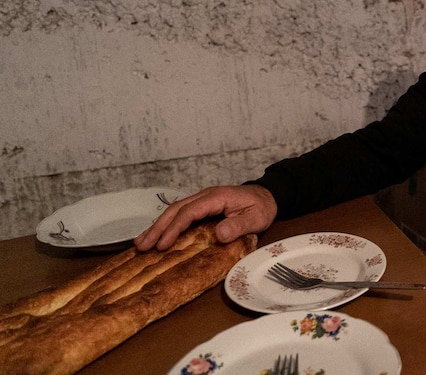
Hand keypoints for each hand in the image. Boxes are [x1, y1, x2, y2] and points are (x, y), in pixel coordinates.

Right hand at [134, 184, 277, 250]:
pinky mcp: (202, 206)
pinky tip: (157, 235)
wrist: (267, 196)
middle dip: (157, 228)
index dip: (174, 229)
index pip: (189, 212)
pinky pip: (180, 214)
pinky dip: (166, 224)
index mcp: (216, 198)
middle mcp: (205, 196)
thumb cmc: (261, 208)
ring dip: (157, 226)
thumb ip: (238, 226)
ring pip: (174, 211)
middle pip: (175, 210)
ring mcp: (202, 200)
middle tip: (141, 246)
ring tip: (140, 242)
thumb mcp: (255, 218)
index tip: (162, 245)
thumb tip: (219, 235)